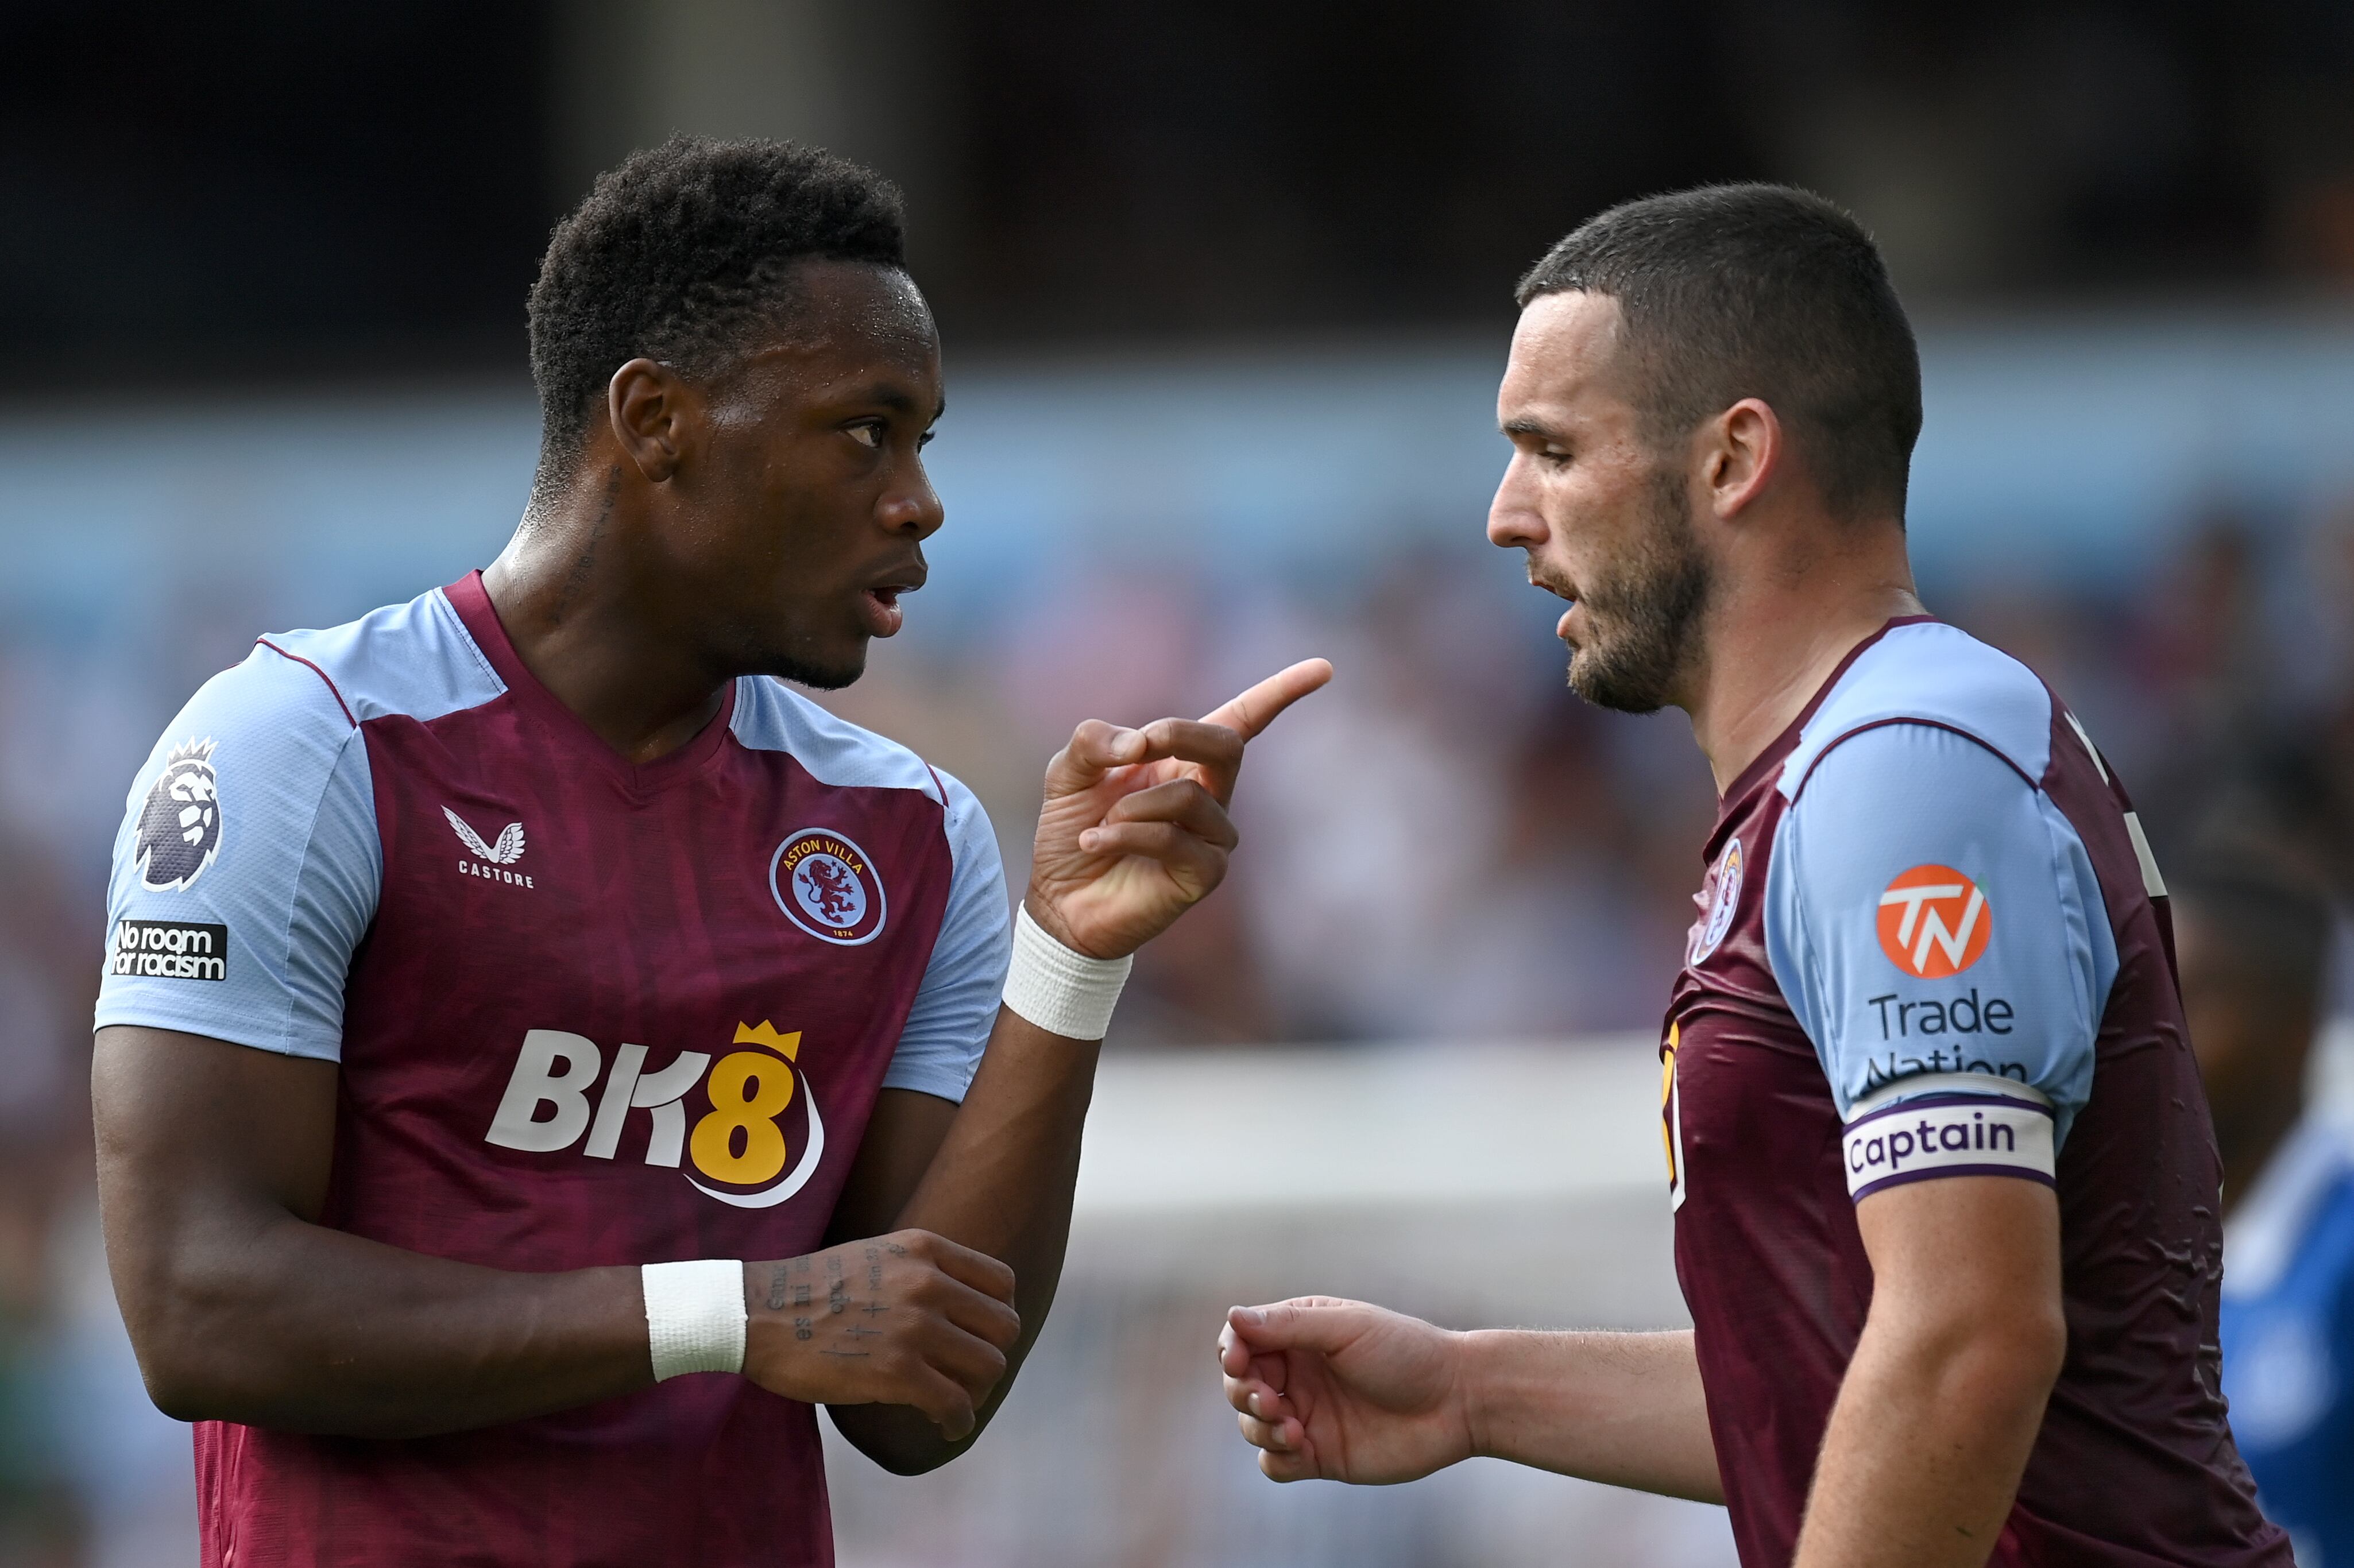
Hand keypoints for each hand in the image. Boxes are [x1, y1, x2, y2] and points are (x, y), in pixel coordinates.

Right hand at [742, 1230, 1019, 1440]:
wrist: (757, 1313)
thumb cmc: (810, 1289)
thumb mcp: (877, 1254)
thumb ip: (919, 1270)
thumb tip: (954, 1304)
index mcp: (924, 1250)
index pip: (1001, 1282)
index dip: (997, 1314)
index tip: (979, 1336)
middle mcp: (928, 1283)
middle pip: (1004, 1327)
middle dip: (991, 1355)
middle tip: (967, 1375)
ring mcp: (915, 1327)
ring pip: (989, 1366)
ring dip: (977, 1392)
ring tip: (954, 1403)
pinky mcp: (897, 1372)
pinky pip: (955, 1403)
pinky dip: (957, 1421)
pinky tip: (944, 1427)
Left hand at [1027, 658, 1330, 958]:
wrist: (1060, 900)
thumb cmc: (1072, 830)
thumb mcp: (1067, 771)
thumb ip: (1094, 740)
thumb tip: (1140, 741)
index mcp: (1185, 760)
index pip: (1245, 719)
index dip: (1282, 692)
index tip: (1323, 669)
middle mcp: (1210, 794)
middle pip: (1228, 745)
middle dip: (1178, 735)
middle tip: (1136, 749)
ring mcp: (1212, 837)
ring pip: (1190, 797)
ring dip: (1133, 804)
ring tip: (1099, 823)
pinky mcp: (1204, 875)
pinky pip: (1172, 838)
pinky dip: (1126, 834)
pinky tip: (1096, 842)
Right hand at [1219, 1296, 1475, 1483]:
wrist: (1457, 1401)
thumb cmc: (1407, 1352)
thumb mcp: (1347, 1329)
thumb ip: (1289, 1326)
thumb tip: (1233, 1316)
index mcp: (1301, 1334)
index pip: (1243, 1340)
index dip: (1231, 1351)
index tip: (1238, 1362)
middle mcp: (1298, 1374)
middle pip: (1240, 1384)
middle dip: (1243, 1392)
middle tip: (1273, 1400)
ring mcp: (1307, 1415)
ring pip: (1251, 1424)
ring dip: (1260, 1425)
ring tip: (1295, 1427)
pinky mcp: (1320, 1455)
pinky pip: (1274, 1463)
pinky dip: (1276, 1457)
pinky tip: (1301, 1447)